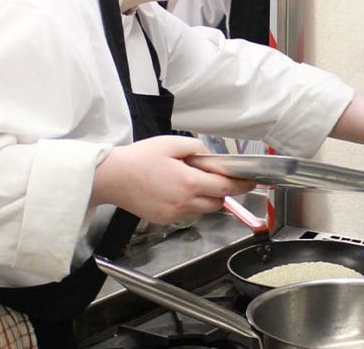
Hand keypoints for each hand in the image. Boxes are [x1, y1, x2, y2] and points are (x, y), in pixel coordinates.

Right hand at [91, 135, 255, 224]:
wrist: (111, 177)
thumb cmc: (139, 158)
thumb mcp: (172, 144)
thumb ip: (198, 149)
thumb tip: (211, 159)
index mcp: (188, 182)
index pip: (225, 188)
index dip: (242, 185)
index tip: (252, 182)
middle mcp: (184, 202)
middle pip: (218, 202)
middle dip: (222, 191)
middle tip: (216, 177)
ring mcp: (174, 214)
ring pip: (203, 209)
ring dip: (206, 198)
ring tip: (191, 180)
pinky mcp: (164, 220)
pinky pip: (187, 213)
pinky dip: (190, 203)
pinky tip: (176, 190)